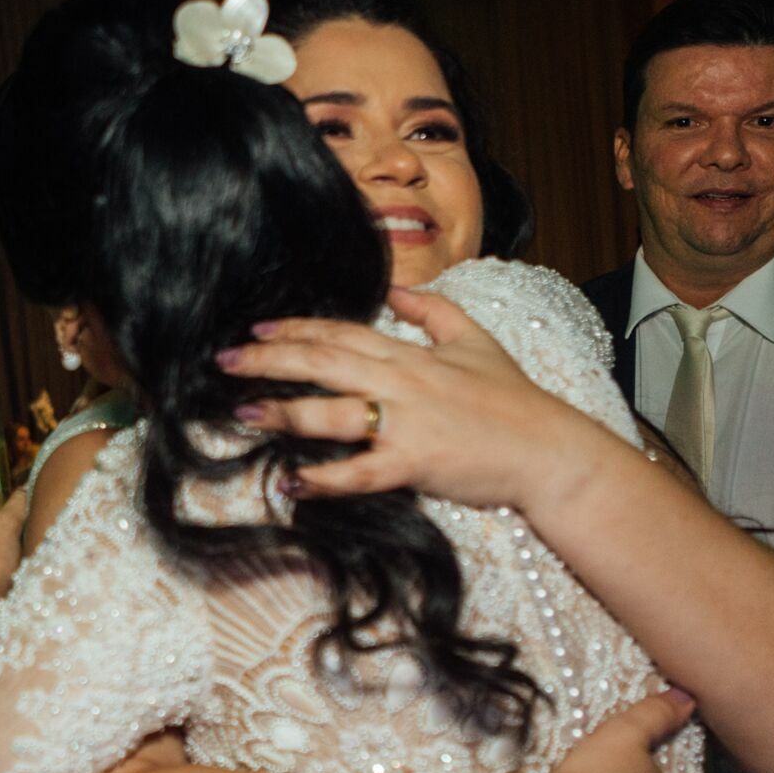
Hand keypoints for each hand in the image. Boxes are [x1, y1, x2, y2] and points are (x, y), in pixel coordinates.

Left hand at [220, 286, 606, 508]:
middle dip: (270, 360)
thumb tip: (399, 289)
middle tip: (225, 361)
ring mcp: (407, 423)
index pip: (342, 333)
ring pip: (334, 412)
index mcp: (411, 355)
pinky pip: (361, 472)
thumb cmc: (514, 401)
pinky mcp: (415, 463)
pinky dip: (325, 480)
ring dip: (284, 412)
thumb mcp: (477, 341)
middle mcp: (403, 383)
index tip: (257, 329)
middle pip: (324, 363)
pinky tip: (292, 483)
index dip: (296, 330)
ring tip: (243, 412)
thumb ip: (434, 311)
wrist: (548, 451)